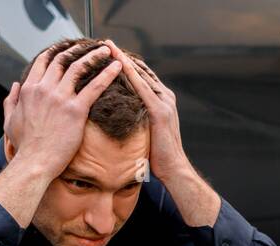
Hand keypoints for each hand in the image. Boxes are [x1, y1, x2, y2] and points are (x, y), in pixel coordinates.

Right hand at [2, 44, 122, 177]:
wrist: (34, 163)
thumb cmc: (24, 147)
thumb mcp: (9, 121)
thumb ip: (11, 100)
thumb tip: (14, 86)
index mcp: (29, 89)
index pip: (44, 61)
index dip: (56, 51)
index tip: (66, 47)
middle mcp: (44, 88)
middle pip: (63, 59)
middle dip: (77, 48)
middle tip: (89, 45)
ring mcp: (60, 98)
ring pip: (79, 67)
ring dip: (94, 55)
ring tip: (106, 50)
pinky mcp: (76, 110)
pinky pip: (94, 86)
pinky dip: (107, 74)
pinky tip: (117, 67)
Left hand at [104, 39, 188, 182]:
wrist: (174, 169)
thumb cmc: (158, 156)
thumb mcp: (147, 131)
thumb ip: (139, 118)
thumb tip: (123, 118)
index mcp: (163, 100)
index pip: (143, 76)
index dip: (127, 63)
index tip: (111, 53)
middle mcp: (166, 97)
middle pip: (142, 70)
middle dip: (123, 56)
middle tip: (106, 43)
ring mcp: (165, 102)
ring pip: (141, 75)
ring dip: (124, 60)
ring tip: (109, 47)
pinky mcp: (160, 111)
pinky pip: (142, 88)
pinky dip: (130, 74)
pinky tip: (118, 64)